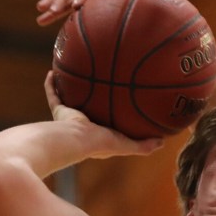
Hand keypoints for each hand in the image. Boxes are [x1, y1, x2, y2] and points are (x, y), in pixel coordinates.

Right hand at [43, 73, 163, 155]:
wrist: (76, 140)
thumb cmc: (101, 143)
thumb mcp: (127, 145)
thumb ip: (144, 145)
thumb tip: (163, 141)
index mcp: (98, 133)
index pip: (107, 122)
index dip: (112, 112)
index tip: (120, 100)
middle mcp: (84, 124)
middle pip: (89, 107)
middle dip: (93, 96)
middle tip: (101, 81)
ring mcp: (69, 117)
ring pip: (70, 98)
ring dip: (71, 87)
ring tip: (77, 72)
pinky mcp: (59, 110)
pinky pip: (53, 93)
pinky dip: (52, 83)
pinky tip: (54, 70)